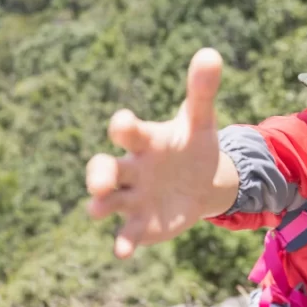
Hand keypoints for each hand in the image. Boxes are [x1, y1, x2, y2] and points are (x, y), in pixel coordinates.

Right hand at [85, 48, 224, 258]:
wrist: (200, 181)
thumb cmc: (192, 146)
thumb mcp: (201, 121)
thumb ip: (202, 92)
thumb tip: (210, 54)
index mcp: (144, 141)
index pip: (127, 131)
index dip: (124, 126)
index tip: (123, 122)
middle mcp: (130, 169)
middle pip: (104, 168)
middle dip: (99, 174)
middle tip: (100, 181)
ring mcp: (132, 198)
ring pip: (106, 201)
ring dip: (100, 205)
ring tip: (96, 209)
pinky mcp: (141, 224)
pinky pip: (127, 234)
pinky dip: (123, 243)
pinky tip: (122, 252)